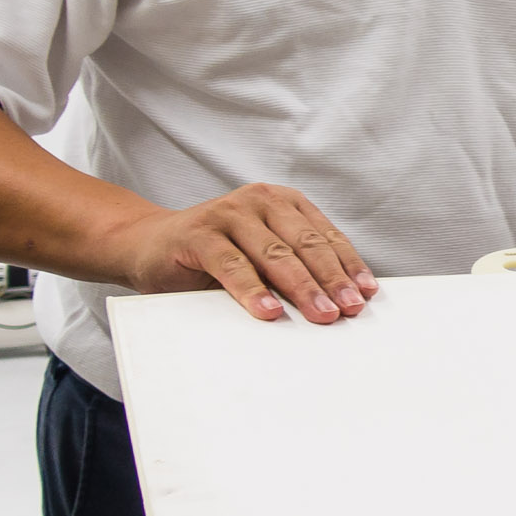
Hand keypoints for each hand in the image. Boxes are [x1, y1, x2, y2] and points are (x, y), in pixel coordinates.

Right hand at [115, 183, 375, 324]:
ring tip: (321, 314)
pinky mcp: (198, 233)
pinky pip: (232, 265)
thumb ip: (292, 271)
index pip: (325, 237)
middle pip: (306, 245)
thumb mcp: (261, 259)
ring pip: (274, 254)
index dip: (348, 266)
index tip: (367, 295)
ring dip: (301, 288)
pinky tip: (269, 311)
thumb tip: (338, 303)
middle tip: (349, 310)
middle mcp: (260, 201)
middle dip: (332, 280)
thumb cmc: (214, 257)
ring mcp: (228, 213)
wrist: (148, 245)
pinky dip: (252, 290)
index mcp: (284, 204)